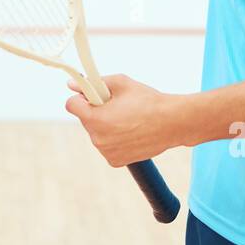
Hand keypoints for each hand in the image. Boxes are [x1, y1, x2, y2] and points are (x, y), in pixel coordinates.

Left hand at [64, 73, 179, 166]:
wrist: (172, 123)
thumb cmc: (148, 101)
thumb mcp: (121, 83)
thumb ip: (94, 83)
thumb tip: (72, 84)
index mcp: (96, 118)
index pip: (71, 105)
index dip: (81, 97)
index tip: (93, 95)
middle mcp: (98, 138)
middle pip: (85, 119)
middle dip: (96, 111)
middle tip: (117, 105)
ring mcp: (106, 152)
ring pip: (96, 133)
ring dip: (105, 125)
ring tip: (127, 119)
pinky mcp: (115, 161)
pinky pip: (107, 146)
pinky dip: (114, 139)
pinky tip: (130, 132)